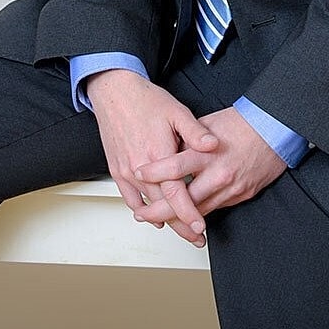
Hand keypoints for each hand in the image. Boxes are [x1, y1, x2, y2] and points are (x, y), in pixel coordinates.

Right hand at [85, 68, 218, 246]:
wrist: (115, 91)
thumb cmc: (145, 100)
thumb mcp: (177, 112)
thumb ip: (196, 132)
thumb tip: (214, 145)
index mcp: (159, 154)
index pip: (177, 195)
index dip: (189, 214)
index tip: (200, 227)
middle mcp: (141, 167)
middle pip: (163, 207)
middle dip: (181, 225)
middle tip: (196, 236)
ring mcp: (127, 170)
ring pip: (147, 206)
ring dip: (164, 221)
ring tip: (180, 230)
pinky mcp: (117, 170)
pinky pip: (129, 198)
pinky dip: (142, 210)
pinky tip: (152, 217)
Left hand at [133, 106, 286, 222]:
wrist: (275, 130)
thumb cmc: (244, 123)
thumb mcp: (210, 123)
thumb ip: (189, 138)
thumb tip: (169, 146)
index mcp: (208, 153)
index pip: (174, 167)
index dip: (154, 174)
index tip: (138, 175)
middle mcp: (218, 174)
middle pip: (183, 199)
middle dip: (159, 210)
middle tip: (143, 214)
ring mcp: (230, 188)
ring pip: (198, 211)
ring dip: (178, 218)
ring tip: (159, 220)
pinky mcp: (240, 196)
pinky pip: (215, 209)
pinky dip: (199, 213)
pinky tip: (187, 217)